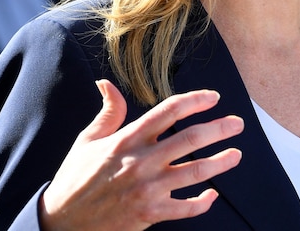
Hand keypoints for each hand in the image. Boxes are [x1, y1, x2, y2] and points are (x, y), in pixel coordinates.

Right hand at [40, 79, 243, 230]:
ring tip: (237, 154)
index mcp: (128, 138)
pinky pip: (185, 208)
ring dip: (221, 162)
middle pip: (191, 139)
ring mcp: (147, 188)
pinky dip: (203, 202)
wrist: (61, 222)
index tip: (214, 97)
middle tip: (238, 124)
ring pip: (195, 171)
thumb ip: (108, 111)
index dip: (195, 100)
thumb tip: (105, 83)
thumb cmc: (76, 178)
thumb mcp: (88, 140)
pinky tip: (212, 194)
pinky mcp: (149, 214)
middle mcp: (141, 160)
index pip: (169, 111)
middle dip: (220, 129)